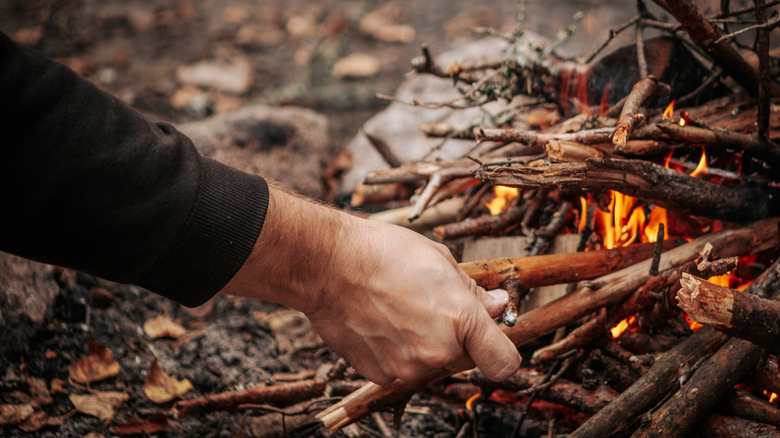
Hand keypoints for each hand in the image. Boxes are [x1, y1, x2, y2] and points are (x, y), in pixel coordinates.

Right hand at [220, 187, 521, 383]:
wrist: (329, 265)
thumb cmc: (384, 254)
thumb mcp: (441, 261)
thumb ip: (474, 292)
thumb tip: (498, 306)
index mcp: (462, 320)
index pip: (504, 363)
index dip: (501, 351)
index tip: (492, 340)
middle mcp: (438, 352)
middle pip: (465, 359)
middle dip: (456, 338)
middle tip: (431, 306)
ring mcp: (407, 368)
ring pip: (430, 364)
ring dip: (424, 345)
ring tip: (400, 310)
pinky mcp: (380, 375)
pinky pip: (400, 368)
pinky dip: (395, 352)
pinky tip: (381, 322)